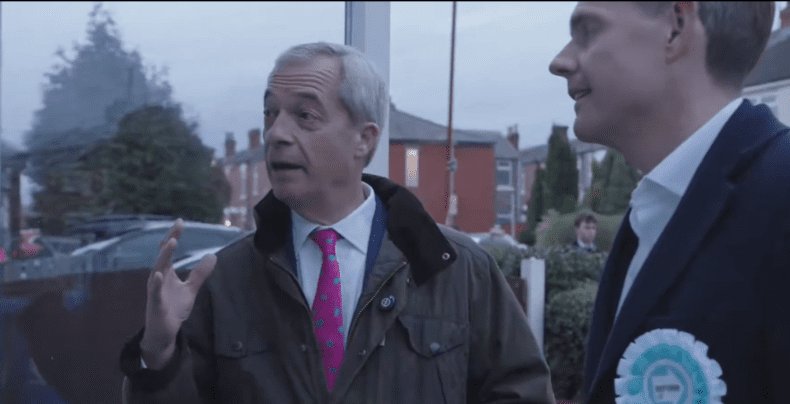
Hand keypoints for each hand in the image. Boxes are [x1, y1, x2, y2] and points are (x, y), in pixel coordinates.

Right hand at [140, 219, 216, 369]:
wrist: (164, 332)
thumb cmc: (174, 309)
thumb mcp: (191, 289)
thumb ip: (200, 273)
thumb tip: (213, 256)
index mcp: (166, 273)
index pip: (169, 251)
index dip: (174, 235)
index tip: (181, 221)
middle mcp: (158, 278)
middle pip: (163, 255)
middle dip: (170, 239)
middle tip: (177, 225)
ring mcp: (155, 290)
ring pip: (157, 269)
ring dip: (163, 256)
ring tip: (171, 242)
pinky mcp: (155, 304)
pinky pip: (154, 292)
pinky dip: (156, 283)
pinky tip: (157, 274)